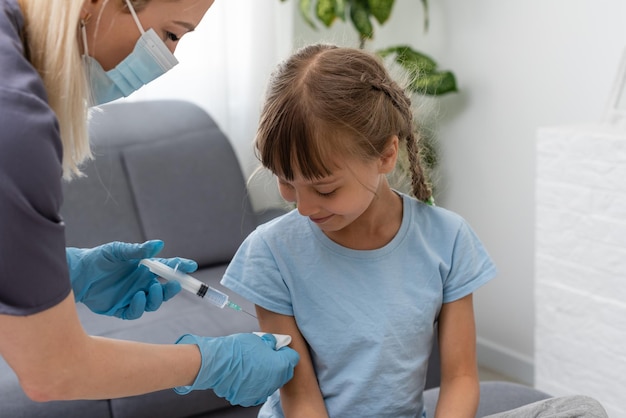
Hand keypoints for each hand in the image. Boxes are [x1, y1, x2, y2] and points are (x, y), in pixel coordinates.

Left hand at [66, 240, 196, 318]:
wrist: (77, 274)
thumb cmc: (99, 258)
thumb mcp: (118, 250)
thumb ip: (138, 250)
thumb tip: (159, 244)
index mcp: (145, 268)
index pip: (167, 268)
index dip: (180, 267)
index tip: (191, 266)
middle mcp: (142, 283)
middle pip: (164, 290)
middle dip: (172, 289)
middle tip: (174, 284)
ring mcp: (133, 297)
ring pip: (153, 303)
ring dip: (156, 298)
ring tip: (150, 290)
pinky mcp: (121, 309)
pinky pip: (136, 311)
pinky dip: (140, 306)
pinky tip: (137, 297)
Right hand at [174, 333, 299, 405]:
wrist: (218, 363)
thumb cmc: (237, 349)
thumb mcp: (259, 339)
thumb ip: (270, 344)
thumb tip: (272, 344)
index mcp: (280, 365)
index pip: (293, 358)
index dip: (286, 351)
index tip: (280, 348)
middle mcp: (275, 381)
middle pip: (284, 372)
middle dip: (279, 364)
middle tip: (268, 356)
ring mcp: (262, 392)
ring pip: (271, 383)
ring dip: (267, 375)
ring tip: (254, 365)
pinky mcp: (250, 398)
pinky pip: (258, 390)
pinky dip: (255, 384)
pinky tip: (246, 375)